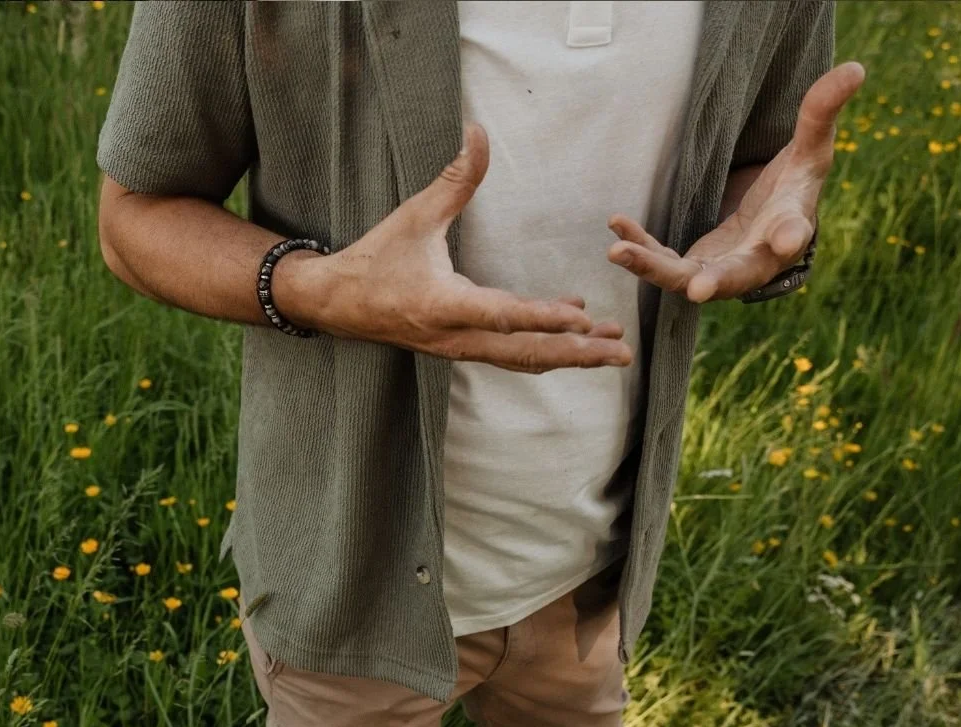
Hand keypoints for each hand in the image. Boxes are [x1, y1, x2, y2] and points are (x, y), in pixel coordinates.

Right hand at [276, 120, 633, 372]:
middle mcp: (456, 336)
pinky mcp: (461, 349)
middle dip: (576, 353)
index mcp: (444, 305)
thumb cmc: (375, 260)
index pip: (502, 315)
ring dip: (569, 357)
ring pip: (522, 360)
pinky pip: (511, 355)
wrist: (339, 305)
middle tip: (621, 353)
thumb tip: (478, 132)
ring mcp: (460, 348)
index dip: (543, 318)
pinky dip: (545, 348)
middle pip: (525, 353)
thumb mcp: (414, 216)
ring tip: (612, 353)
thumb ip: (453, 179)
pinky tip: (573, 333)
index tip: (582, 318)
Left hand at [605, 60, 866, 302]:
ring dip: (651, 268)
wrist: (768, 222)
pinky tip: (615, 226)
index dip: (790, 235)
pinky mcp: (688, 266)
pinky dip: (638, 247)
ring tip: (618, 252)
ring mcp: (718, 269)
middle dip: (717, 282)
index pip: (793, 233)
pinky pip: (659, 260)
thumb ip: (821, 115)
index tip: (787, 237)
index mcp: (788, 231)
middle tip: (699, 289)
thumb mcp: (809, 150)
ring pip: (682, 277)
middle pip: (736, 275)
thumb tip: (855, 69)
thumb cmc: (792, 188)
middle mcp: (753, 260)